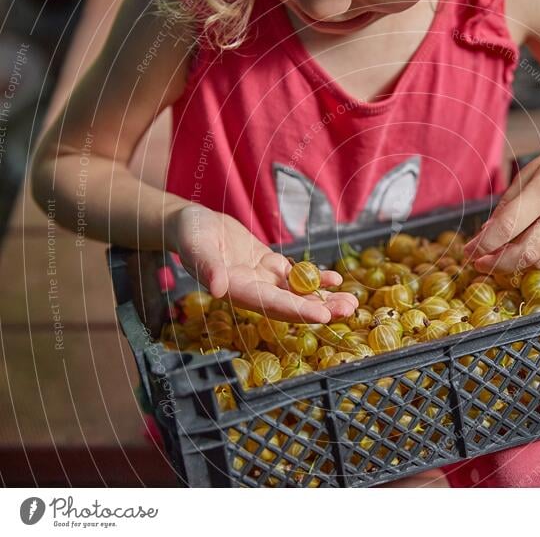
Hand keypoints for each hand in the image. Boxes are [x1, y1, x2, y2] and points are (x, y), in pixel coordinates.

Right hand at [166, 205, 357, 322]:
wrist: (191, 224)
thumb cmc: (189, 233)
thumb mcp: (195, 246)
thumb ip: (207, 267)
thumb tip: (217, 289)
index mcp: (236, 290)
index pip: (270, 304)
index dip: (297, 310)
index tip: (322, 316)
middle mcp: (252, 290)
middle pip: (290, 304)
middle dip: (320, 309)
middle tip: (349, 311)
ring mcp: (262, 279)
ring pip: (297, 292)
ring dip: (324, 298)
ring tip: (350, 302)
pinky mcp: (268, 266)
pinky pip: (295, 276)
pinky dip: (315, 278)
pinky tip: (335, 280)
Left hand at [464, 143, 539, 274]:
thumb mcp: (530, 173)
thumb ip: (507, 205)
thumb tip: (486, 235)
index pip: (507, 228)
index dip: (483, 244)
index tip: (468, 250)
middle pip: (523, 254)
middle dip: (496, 263)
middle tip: (479, 263)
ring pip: (537, 262)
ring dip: (513, 264)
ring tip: (497, 256)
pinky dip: (533, 258)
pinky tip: (523, 249)